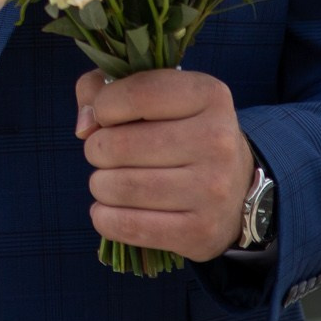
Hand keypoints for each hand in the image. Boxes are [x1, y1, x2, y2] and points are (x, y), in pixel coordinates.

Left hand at [73, 68, 257, 261]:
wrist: (236, 188)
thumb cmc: (179, 131)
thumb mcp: (154, 94)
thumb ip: (104, 89)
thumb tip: (85, 127)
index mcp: (208, 95)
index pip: (136, 94)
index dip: (104, 106)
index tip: (106, 116)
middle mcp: (217, 140)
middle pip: (116, 146)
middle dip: (97, 150)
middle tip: (107, 154)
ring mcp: (212, 190)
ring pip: (118, 187)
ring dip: (101, 185)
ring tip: (111, 181)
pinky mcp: (200, 231)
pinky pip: (128, 226)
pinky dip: (105, 218)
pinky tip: (109, 210)